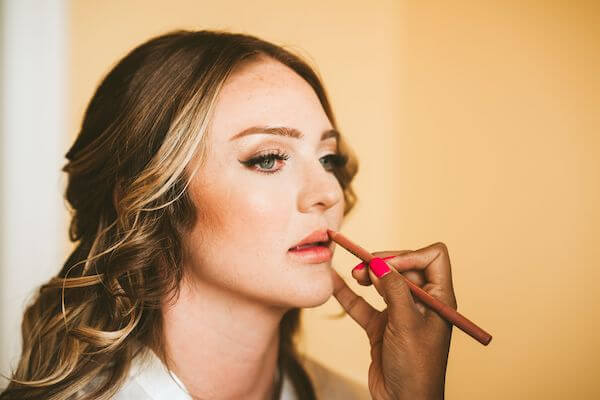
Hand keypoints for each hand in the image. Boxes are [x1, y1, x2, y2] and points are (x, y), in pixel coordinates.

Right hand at [331, 242, 457, 399]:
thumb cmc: (416, 368)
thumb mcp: (406, 323)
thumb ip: (394, 289)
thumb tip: (380, 261)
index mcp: (439, 298)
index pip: (432, 258)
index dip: (410, 256)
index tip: (388, 266)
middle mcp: (421, 302)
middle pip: (403, 266)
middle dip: (382, 262)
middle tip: (363, 267)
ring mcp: (400, 313)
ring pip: (382, 282)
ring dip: (367, 274)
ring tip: (354, 275)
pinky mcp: (381, 326)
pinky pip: (363, 304)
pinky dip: (349, 293)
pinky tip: (334, 282)